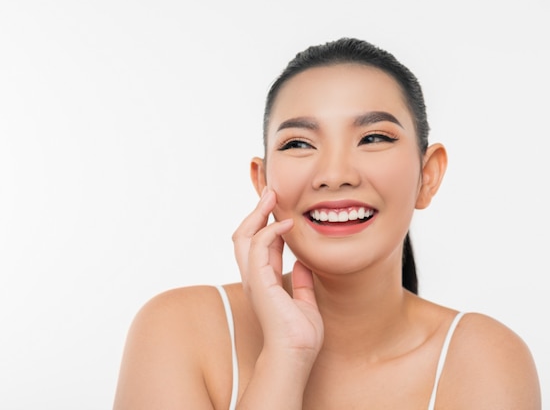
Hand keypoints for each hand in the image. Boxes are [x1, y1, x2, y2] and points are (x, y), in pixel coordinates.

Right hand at [232, 187, 323, 358]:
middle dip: (256, 213)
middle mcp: (254, 278)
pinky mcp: (259, 281)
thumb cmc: (300, 336)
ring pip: (244, 237)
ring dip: (257, 214)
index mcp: (263, 281)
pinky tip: (286, 224)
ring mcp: (254, 279)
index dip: (265, 224)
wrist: (295, 355)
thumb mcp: (305, 302)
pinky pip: (258, 247)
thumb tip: (304, 263)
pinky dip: (270, 231)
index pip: (258, 245)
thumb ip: (303, 282)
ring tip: (272, 197)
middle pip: (244, 236)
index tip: (278, 208)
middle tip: (270, 193)